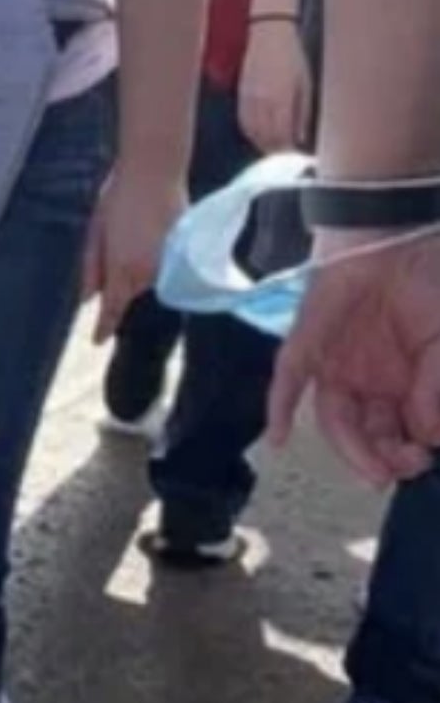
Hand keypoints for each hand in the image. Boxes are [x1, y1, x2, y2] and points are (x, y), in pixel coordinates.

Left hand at [83, 162, 185, 342]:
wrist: (155, 170)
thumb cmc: (118, 197)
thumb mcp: (95, 231)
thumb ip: (92, 267)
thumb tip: (87, 297)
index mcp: (121, 269)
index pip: (112, 308)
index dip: (104, 327)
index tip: (97, 340)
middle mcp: (148, 274)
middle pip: (129, 291)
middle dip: (119, 277)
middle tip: (114, 236)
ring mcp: (169, 265)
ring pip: (147, 279)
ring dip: (138, 264)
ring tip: (134, 225)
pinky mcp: (185, 254)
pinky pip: (165, 267)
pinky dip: (155, 257)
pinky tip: (150, 228)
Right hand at [238, 21, 312, 155]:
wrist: (268, 33)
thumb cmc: (292, 58)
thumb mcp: (305, 85)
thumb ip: (302, 114)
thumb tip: (301, 139)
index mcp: (281, 100)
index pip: (282, 137)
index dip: (288, 152)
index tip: (296, 159)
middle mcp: (262, 102)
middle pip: (265, 138)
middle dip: (276, 152)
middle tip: (287, 160)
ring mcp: (248, 98)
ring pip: (252, 132)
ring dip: (262, 145)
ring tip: (274, 151)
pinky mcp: (240, 94)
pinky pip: (242, 121)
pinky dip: (250, 133)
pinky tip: (259, 136)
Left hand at [268, 230, 439, 485]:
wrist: (395, 233)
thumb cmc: (428, 285)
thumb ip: (436, 390)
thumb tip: (429, 435)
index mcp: (402, 384)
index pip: (402, 433)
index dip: (411, 452)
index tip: (424, 458)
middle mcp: (368, 381)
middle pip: (369, 435)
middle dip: (386, 458)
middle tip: (404, 466)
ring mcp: (335, 364)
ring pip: (336, 419)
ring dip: (351, 448)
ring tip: (373, 469)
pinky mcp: (308, 343)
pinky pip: (289, 379)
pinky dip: (279, 407)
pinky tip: (277, 438)